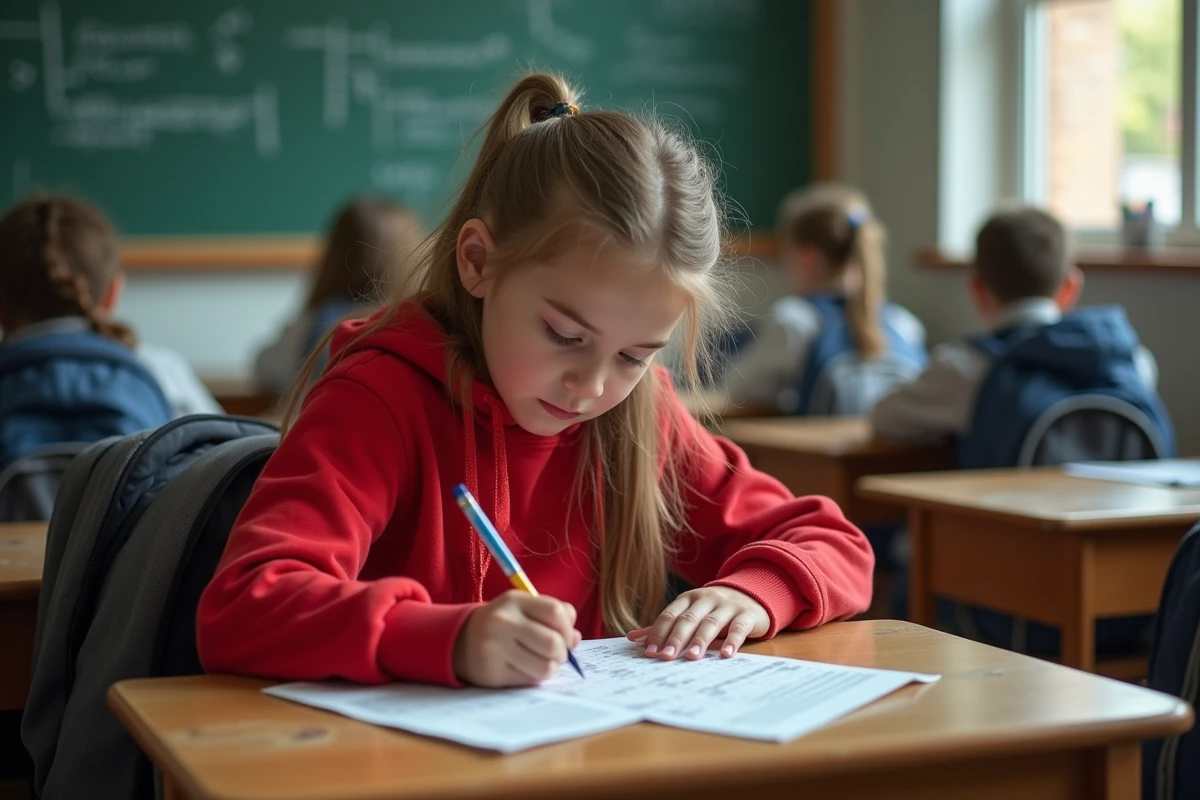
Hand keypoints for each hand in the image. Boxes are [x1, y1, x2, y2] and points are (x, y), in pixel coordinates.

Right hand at [453, 590, 581, 686]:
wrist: (460, 639)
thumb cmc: (504, 623)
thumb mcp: (524, 608)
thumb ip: (553, 614)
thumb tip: (575, 638)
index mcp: (514, 601)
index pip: (555, 612)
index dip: (568, 628)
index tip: (569, 637)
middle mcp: (503, 622)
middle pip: (552, 643)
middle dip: (563, 653)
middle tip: (558, 654)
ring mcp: (495, 648)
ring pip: (544, 667)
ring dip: (551, 668)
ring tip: (543, 662)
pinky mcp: (493, 673)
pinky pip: (529, 680)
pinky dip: (535, 677)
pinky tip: (526, 668)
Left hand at [627, 586, 768, 659]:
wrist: (752, 596)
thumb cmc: (714, 610)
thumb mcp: (689, 613)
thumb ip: (664, 626)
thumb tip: (632, 638)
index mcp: (688, 598)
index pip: (670, 615)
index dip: (658, 633)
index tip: (649, 652)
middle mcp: (706, 599)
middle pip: (688, 619)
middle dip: (676, 639)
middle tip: (665, 657)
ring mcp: (727, 605)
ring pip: (711, 623)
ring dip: (700, 640)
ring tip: (692, 657)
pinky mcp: (747, 615)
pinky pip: (738, 628)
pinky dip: (732, 641)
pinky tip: (726, 655)